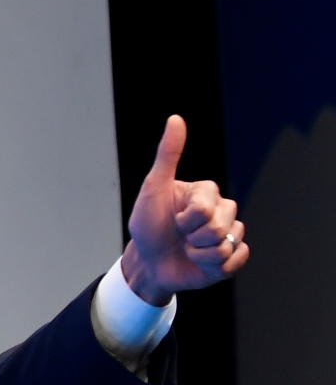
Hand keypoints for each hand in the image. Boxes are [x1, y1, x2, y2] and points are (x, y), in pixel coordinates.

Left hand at [122, 115, 248, 305]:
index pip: (206, 208)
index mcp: (207, 193)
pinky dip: (215, 266)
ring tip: (189, 250)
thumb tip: (175, 118)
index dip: (186, 220)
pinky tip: (203, 263)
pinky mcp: (232, 257)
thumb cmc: (148, 225)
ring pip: (228, 244)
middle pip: (220, 226)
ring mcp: (229, 234)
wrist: (147, 262)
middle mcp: (222, 210)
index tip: (174, 219)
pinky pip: (237, 259)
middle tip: (181, 237)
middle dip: (193, 238)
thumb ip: (167, 154)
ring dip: (201, 254)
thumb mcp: (153, 189)